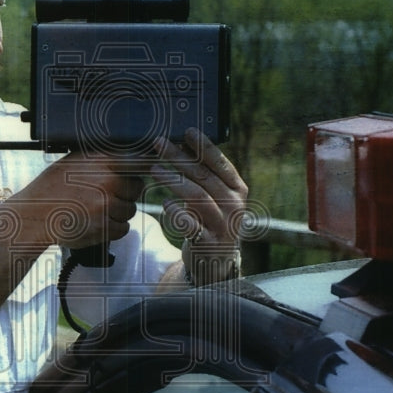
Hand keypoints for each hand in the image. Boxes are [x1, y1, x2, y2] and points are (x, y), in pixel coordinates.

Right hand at [0, 153, 142, 253]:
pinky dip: (113, 229)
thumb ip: (101, 159)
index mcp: (101, 161)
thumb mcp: (73, 162)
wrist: (34, 216)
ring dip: (118, 213)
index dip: (146, 167)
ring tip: (96, 210)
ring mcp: (106, 204)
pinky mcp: (104, 226)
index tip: (149, 169)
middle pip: (137, 187)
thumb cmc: (52, 188)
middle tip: (107, 196)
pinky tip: (96, 223)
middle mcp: (108, 180)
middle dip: (126, 193)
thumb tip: (130, 155)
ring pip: (130, 210)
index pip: (139, 161)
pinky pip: (123, 228)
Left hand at [151, 128, 247, 284]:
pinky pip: (190, 225)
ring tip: (154, 169)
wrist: (215, 261)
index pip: (220, 163)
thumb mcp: (212, 195)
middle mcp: (234, 205)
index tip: (187, 131)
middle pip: (204, 176)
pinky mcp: (209, 243)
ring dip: (174, 180)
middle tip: (159, 144)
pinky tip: (164, 203)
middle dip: (179, 157)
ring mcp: (223, 225)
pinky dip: (176, 213)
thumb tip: (183, 141)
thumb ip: (203, 173)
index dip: (204, 146)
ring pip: (197, 197)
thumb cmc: (210, 219)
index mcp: (238, 189)